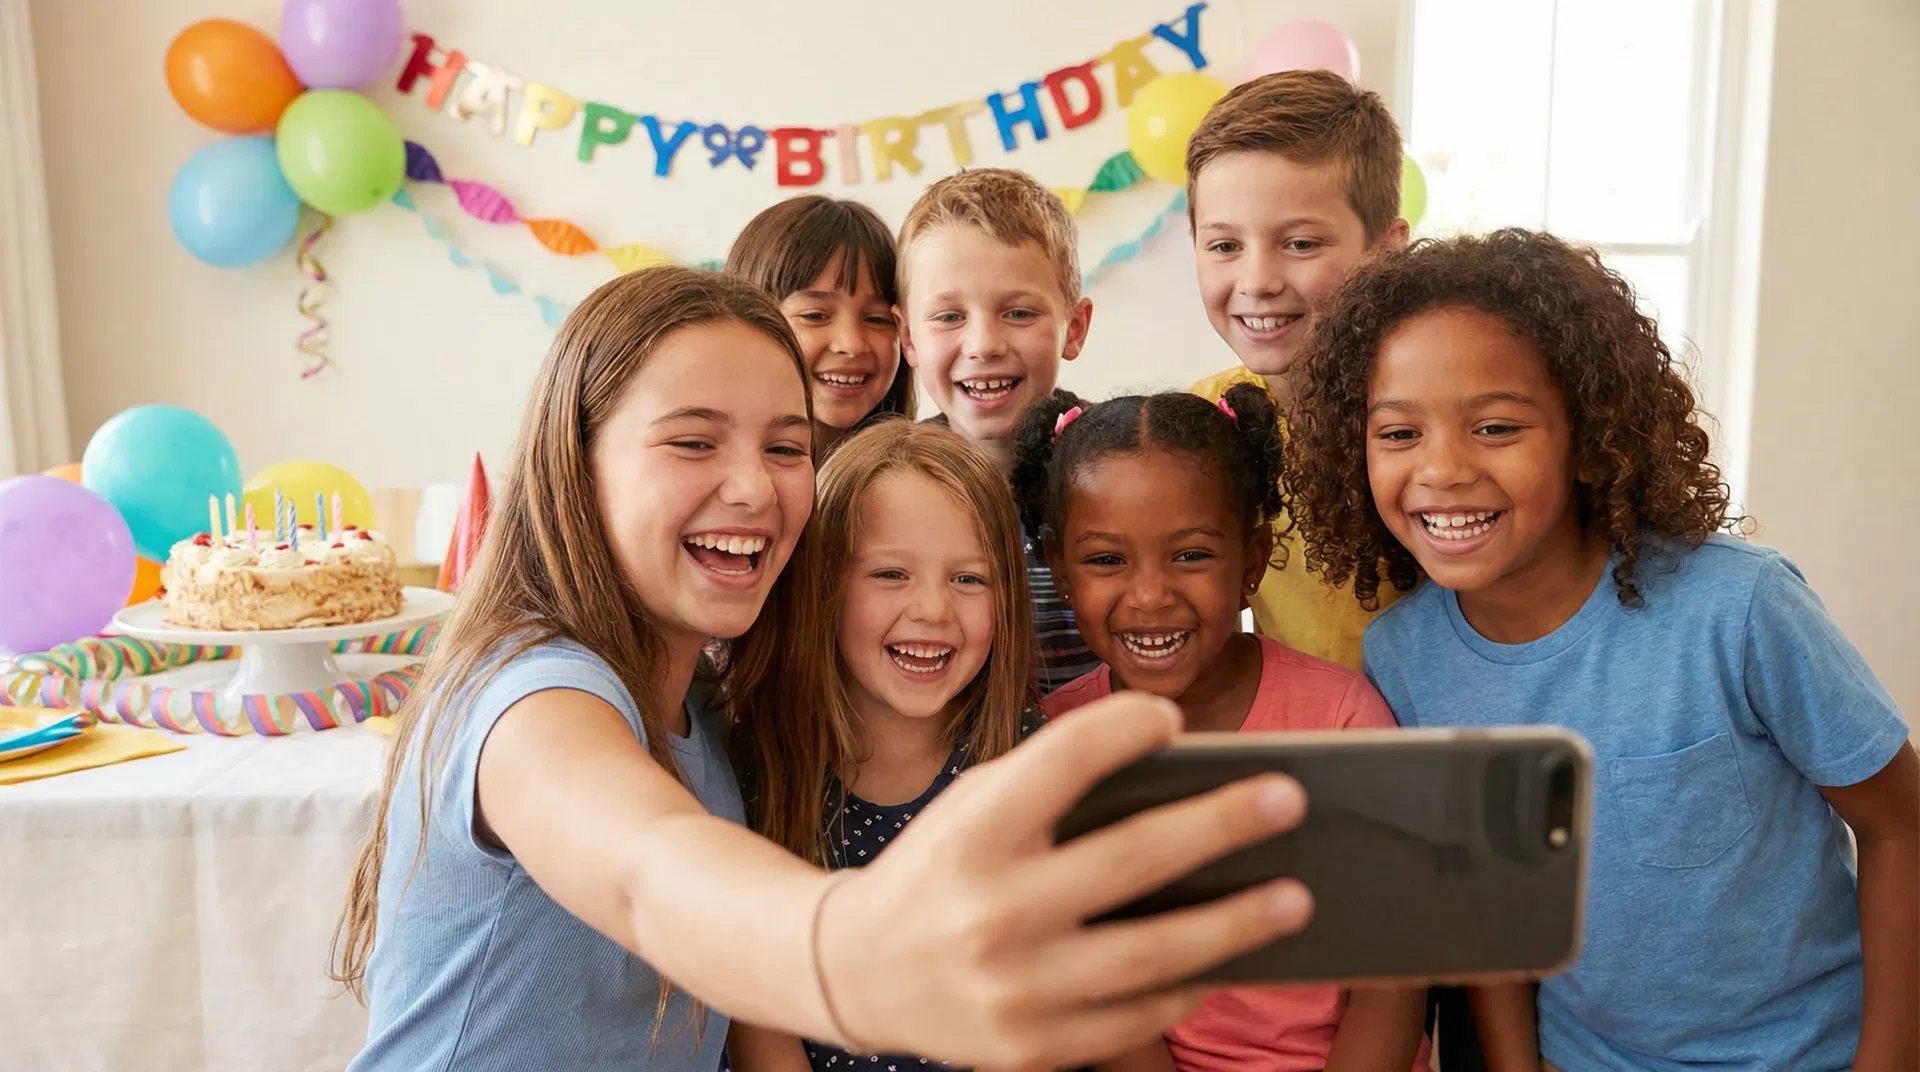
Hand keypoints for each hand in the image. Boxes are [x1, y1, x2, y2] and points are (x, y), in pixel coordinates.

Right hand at [816, 691, 1311, 1066]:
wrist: (854, 970)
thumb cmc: (939, 868)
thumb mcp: (972, 808)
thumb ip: (1052, 784)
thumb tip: (1176, 768)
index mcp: (973, 831)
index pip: (1065, 758)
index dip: (1126, 727)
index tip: (1174, 718)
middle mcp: (992, 908)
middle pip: (1133, 858)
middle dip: (1222, 824)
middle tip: (1286, 799)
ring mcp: (1014, 986)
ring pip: (1153, 954)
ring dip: (1235, 924)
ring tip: (1293, 897)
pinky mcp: (1031, 1046)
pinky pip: (1134, 1017)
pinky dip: (1185, 987)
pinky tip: (1223, 962)